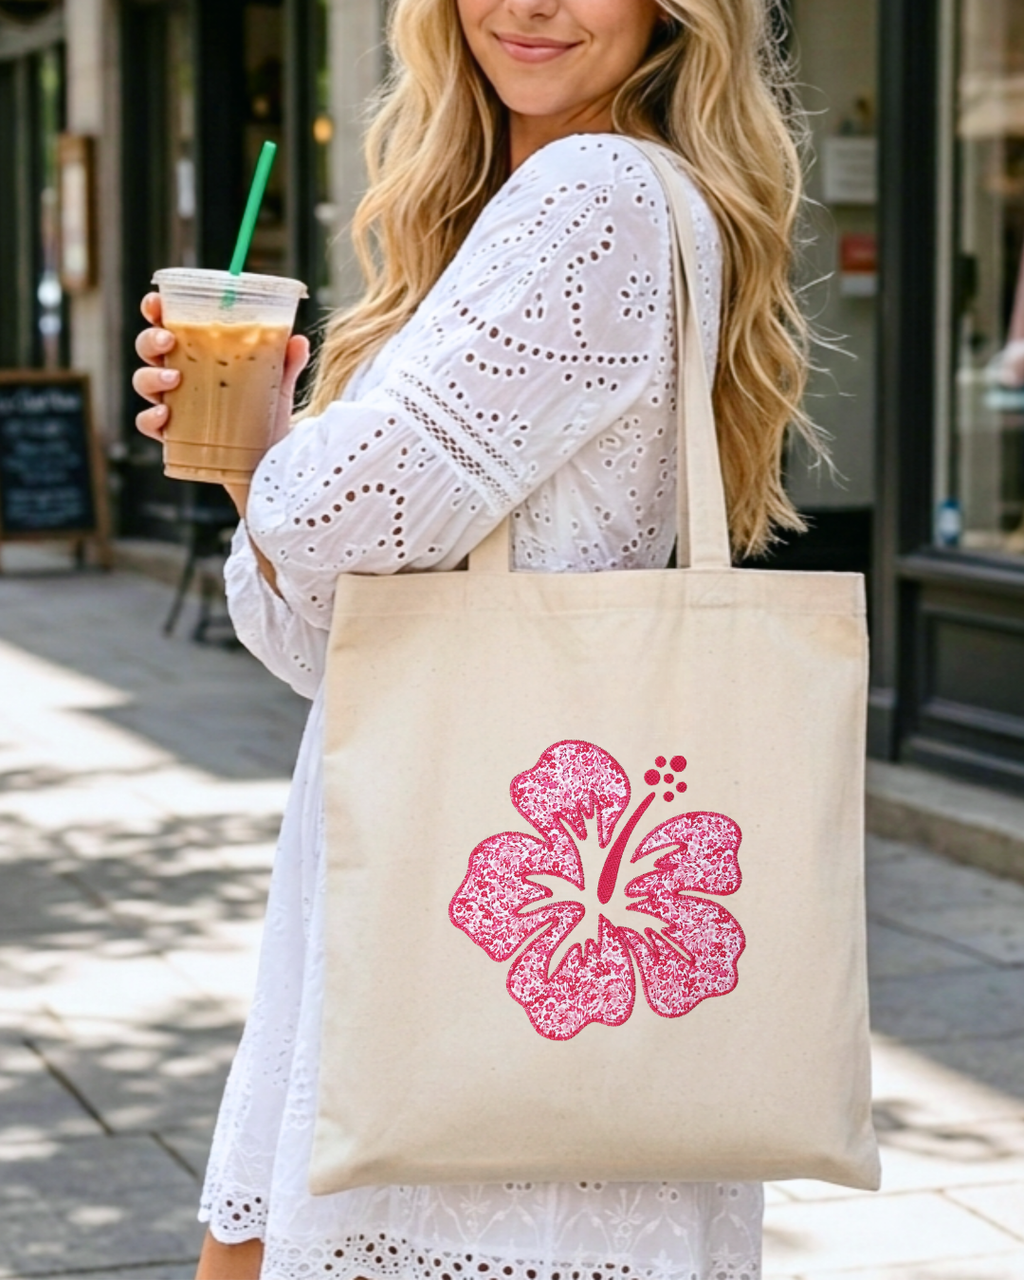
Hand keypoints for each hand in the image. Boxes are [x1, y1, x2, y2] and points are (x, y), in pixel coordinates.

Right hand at [131, 293, 310, 443]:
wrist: (266, 463)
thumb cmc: (264, 418)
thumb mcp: (277, 387)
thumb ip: (286, 363)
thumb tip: (298, 340)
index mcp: (196, 354)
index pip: (167, 324)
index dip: (156, 309)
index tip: (157, 301)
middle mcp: (178, 377)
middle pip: (148, 349)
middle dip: (151, 340)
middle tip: (170, 340)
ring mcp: (172, 405)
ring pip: (142, 382)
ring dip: (152, 376)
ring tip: (174, 378)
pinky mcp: (173, 436)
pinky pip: (147, 424)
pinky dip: (151, 417)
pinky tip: (165, 414)